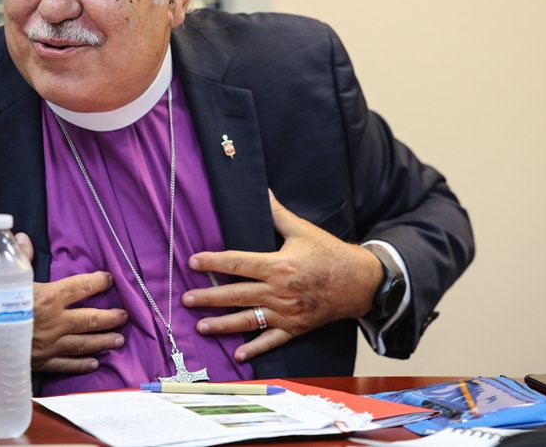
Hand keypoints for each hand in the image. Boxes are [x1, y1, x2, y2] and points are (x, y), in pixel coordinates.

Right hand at [0, 234, 127, 374]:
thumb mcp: (7, 277)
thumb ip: (20, 257)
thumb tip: (21, 237)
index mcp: (48, 297)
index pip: (81, 287)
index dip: (98, 282)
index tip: (109, 279)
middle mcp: (54, 322)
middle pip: (91, 319)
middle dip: (111, 317)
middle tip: (124, 316)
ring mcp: (49, 345)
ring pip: (84, 344)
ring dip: (104, 341)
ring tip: (119, 339)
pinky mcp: (40, 362)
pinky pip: (66, 364)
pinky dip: (82, 364)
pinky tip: (95, 362)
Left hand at [183, 191, 382, 362]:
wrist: (359, 282)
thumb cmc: (330, 253)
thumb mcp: (302, 230)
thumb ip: (277, 214)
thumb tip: (262, 190)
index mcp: (278, 265)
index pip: (237, 263)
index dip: (213, 262)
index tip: (193, 262)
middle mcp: (278, 291)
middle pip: (236, 295)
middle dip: (208, 297)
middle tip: (186, 299)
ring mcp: (286, 312)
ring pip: (248, 321)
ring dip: (222, 325)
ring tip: (201, 326)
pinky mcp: (295, 327)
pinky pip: (271, 341)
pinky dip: (254, 349)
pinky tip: (238, 355)